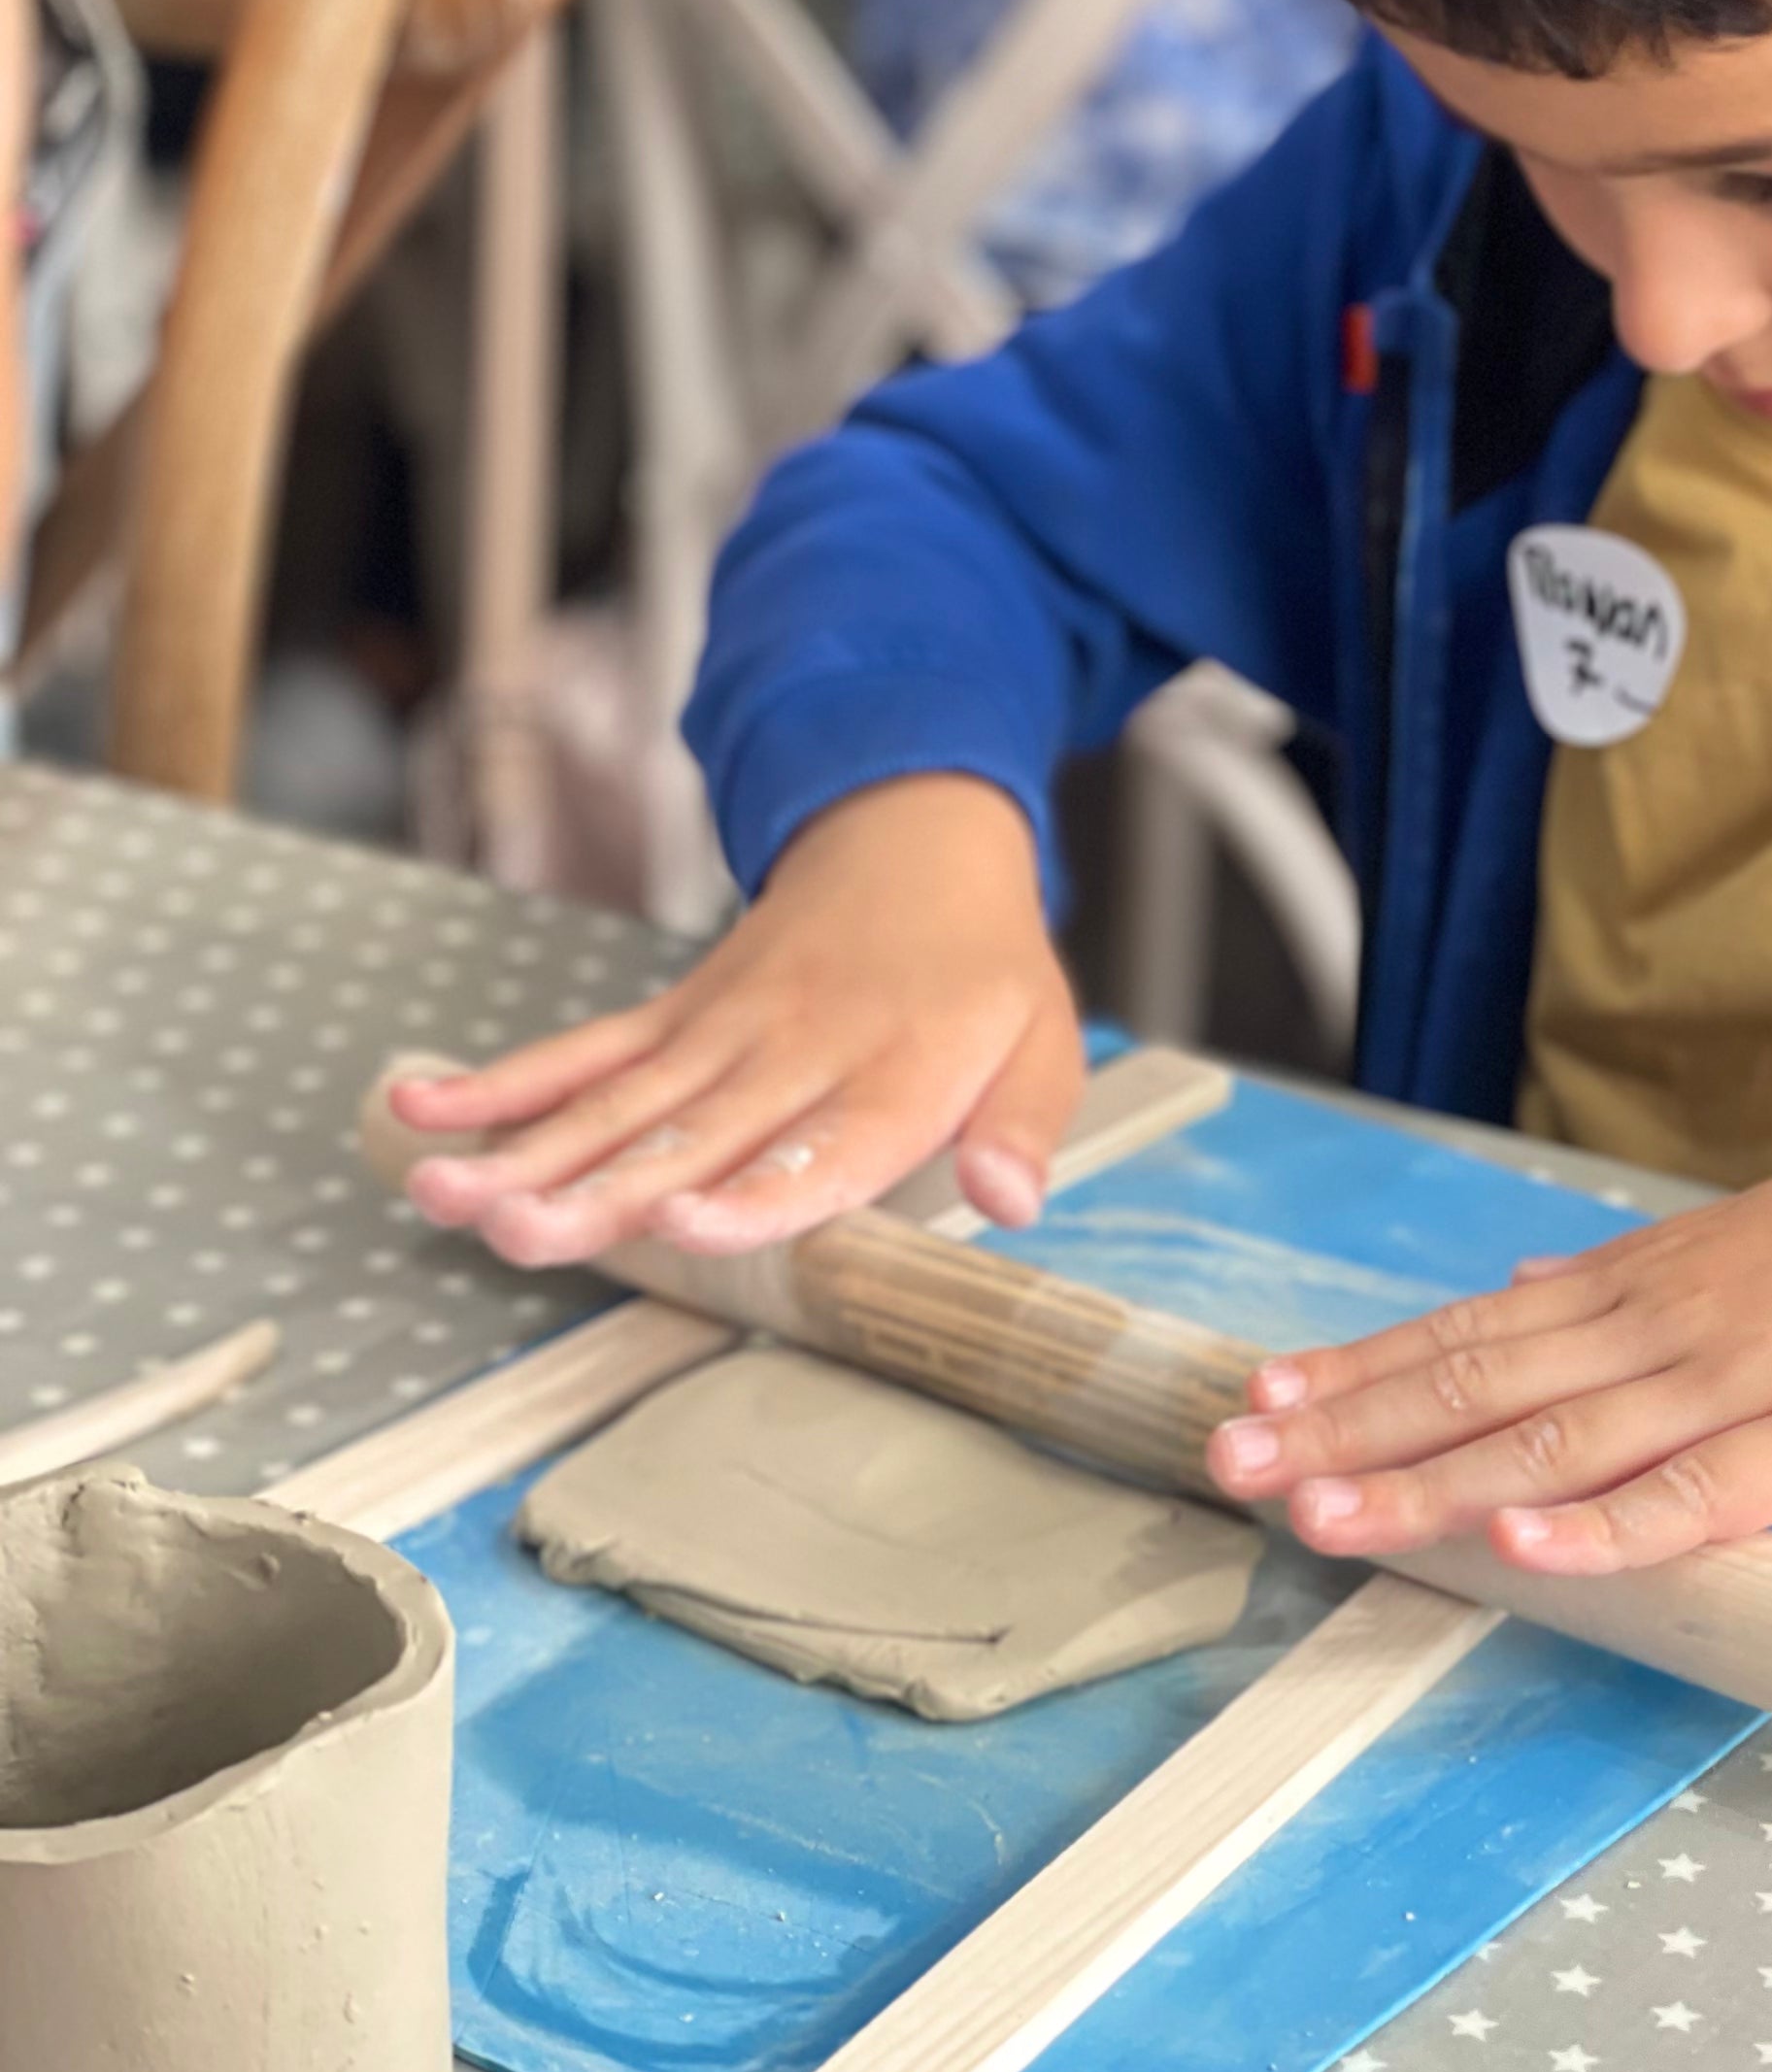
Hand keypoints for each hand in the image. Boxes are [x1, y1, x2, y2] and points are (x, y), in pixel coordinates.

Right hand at [387, 774, 1081, 1266]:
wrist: (916, 841)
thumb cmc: (981, 969)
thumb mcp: (1045, 1043)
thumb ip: (1026, 1126)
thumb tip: (1012, 1202)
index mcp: (894, 1070)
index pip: (820, 1147)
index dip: (753, 1194)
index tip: (685, 1225)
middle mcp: (794, 1051)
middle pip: (688, 1132)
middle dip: (596, 1190)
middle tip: (516, 1230)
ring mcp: (721, 1029)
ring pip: (617, 1098)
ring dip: (524, 1148)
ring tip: (441, 1194)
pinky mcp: (674, 1013)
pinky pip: (584, 1050)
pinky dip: (503, 1081)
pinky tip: (424, 1111)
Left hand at [1207, 1072, 1771, 1571]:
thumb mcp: (1766, 1235)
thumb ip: (1643, 1277)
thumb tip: (1531, 1282)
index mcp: (1663, 1279)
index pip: (1479, 1327)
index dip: (1364, 1368)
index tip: (1264, 1397)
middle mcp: (1674, 1322)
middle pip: (1482, 1378)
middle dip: (1349, 1426)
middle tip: (1229, 1460)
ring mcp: (1742, 1380)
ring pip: (1555, 1439)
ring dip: (1429, 1483)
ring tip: (1322, 1517)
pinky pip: (1693, 1494)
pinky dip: (1599, 1525)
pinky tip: (1517, 1546)